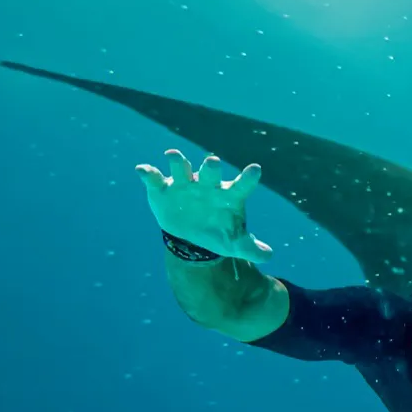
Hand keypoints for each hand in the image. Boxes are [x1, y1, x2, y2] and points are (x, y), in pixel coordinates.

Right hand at [136, 149, 271, 260]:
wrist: (191, 236)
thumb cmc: (218, 233)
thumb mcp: (235, 244)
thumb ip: (251, 248)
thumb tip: (268, 255)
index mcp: (228, 195)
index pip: (242, 184)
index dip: (248, 177)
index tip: (255, 169)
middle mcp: (207, 185)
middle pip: (210, 172)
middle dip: (210, 167)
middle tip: (212, 162)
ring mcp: (185, 184)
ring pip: (182, 169)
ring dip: (178, 162)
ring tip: (173, 156)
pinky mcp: (163, 189)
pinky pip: (155, 178)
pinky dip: (148, 173)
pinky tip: (143, 170)